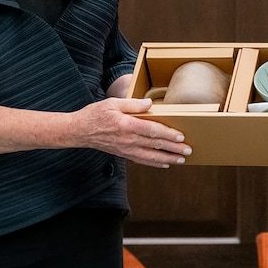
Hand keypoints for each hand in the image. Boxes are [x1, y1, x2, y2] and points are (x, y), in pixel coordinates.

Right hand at [69, 97, 191, 168]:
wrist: (79, 131)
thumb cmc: (95, 114)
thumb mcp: (113, 103)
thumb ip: (133, 104)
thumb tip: (150, 104)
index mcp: (127, 125)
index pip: (152, 131)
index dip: (168, 134)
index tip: (181, 136)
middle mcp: (128, 140)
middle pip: (155, 145)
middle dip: (173, 148)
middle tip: (188, 150)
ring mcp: (126, 149)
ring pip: (151, 156)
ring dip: (167, 158)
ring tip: (181, 159)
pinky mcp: (123, 154)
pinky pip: (141, 160)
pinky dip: (154, 163)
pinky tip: (164, 164)